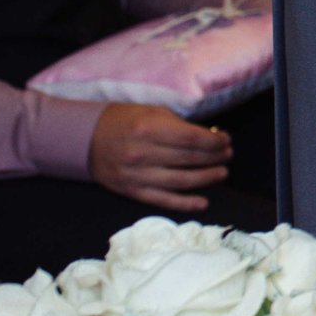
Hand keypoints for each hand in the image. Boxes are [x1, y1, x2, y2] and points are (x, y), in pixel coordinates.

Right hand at [88, 102, 231, 212]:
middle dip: (214, 157)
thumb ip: (179, 125)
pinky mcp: (131, 191)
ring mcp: (136, 175)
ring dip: (205, 178)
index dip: (214, 141)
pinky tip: (203, 203)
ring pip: (179, 181)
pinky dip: (184, 203)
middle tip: (228, 155)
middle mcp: (142, 154)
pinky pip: (162, 200)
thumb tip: (210, 137)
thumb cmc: (126, 121)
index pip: (191, 138)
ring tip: (222, 173)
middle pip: (188, 159)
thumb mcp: (152, 112)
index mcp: (148, 129)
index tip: (226, 140)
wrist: (87, 140)